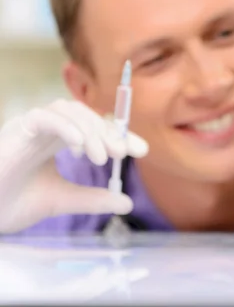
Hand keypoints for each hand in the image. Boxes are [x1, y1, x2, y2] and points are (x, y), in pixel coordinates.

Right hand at [0, 99, 147, 232]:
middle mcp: (47, 128)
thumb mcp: (61, 200)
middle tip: (126, 152)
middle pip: (85, 115)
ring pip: (67, 110)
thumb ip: (92, 199)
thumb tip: (126, 203)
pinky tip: (80, 148)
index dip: (120, 136)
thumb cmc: (12, 202)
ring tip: (103, 157)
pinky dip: (65, 127)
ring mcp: (30, 126)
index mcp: (58, 139)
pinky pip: (43, 117)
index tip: (142, 151)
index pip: (96, 128)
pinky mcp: (16, 129)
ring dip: (90, 130)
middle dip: (109, 132)